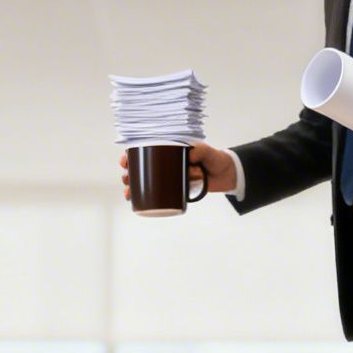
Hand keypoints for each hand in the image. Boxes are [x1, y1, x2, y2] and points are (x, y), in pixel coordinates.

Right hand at [120, 143, 236, 199]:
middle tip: (125, 178)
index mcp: (169, 149)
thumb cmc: (215, 159)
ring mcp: (169, 177)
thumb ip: (201, 151)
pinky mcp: (174, 189)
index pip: (145, 149)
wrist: (226, 174)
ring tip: (128, 193)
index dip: (131, 154)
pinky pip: (157, 193)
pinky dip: (145, 198)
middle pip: (141, 166)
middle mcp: (166, 162)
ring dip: (133, 187)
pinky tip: (135, 202)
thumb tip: (189, 157)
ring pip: (146, 181)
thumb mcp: (207, 152)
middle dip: (128, 172)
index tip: (125, 159)